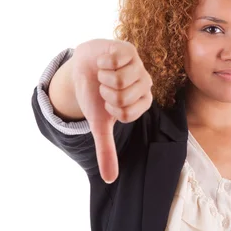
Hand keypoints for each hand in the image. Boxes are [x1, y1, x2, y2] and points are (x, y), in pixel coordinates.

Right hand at [70, 39, 152, 183]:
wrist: (85, 66)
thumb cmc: (95, 95)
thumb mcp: (99, 124)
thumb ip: (106, 151)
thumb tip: (109, 180)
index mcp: (142, 103)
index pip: (126, 114)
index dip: (110, 109)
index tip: (108, 103)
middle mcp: (145, 84)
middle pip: (122, 97)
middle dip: (105, 93)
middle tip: (105, 87)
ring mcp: (139, 66)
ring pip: (119, 80)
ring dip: (103, 78)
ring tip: (105, 74)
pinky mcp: (129, 50)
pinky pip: (114, 62)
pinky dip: (102, 64)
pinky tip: (104, 62)